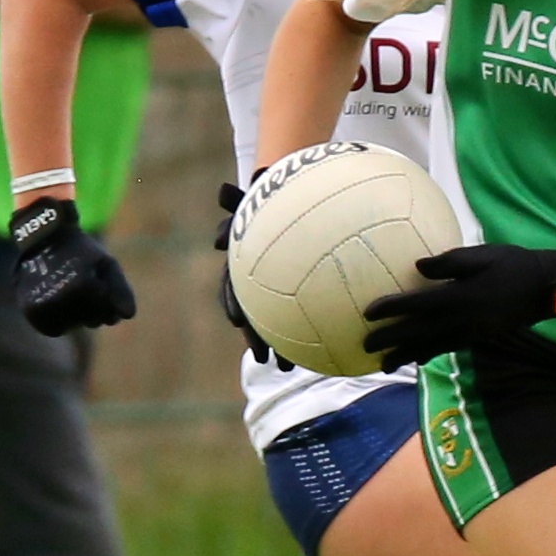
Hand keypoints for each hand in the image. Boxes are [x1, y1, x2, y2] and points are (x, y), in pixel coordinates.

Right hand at [11, 198, 135, 335]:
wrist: (42, 239)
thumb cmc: (80, 252)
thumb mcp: (106, 264)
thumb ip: (121, 289)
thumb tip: (128, 316)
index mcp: (83, 285)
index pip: (109, 312)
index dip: (107, 298)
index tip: (96, 278)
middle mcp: (63, 298)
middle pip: (92, 322)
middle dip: (94, 309)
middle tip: (80, 284)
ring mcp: (45, 306)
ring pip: (73, 327)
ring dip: (76, 316)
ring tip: (68, 291)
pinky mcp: (31, 311)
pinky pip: (53, 328)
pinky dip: (58, 320)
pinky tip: (58, 303)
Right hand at [215, 181, 292, 370]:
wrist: (292, 212)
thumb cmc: (275, 204)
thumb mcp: (261, 200)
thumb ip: (243, 199)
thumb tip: (226, 186)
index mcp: (242, 266)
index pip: (231, 288)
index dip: (232, 304)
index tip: (234, 319)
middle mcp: (254, 286)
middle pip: (252, 317)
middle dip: (256, 340)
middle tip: (264, 361)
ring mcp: (272, 295)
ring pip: (274, 326)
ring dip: (281, 349)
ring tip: (291, 369)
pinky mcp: (295, 300)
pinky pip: (301, 321)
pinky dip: (310, 336)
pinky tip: (328, 353)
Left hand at [362, 244, 555, 368]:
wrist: (545, 288)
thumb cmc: (513, 265)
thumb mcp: (481, 255)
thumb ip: (448, 263)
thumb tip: (417, 268)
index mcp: (460, 297)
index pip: (418, 305)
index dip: (393, 309)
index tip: (369, 312)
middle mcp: (461, 320)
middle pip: (419, 333)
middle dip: (391, 341)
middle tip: (365, 347)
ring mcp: (470, 332)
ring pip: (431, 347)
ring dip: (406, 356)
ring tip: (384, 365)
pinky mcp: (477, 337)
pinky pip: (446, 348)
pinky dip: (428, 354)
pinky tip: (416, 358)